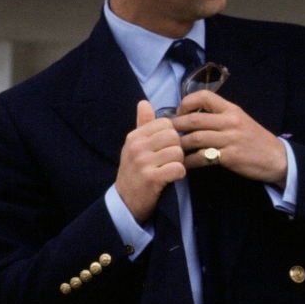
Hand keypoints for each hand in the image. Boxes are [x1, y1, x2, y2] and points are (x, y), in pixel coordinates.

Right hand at [115, 100, 186, 222]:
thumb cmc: (134, 171)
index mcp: (134, 136)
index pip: (166, 123)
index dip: (172, 135)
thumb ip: (142, 124)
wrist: (125, 201)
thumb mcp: (134, 146)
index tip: (166, 146)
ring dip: (179, 162)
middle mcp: (137, 147)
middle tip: (170, 160)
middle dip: (177, 148)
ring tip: (169, 169)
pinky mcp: (151, 178)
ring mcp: (143, 162)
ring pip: (178, 152)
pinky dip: (179, 174)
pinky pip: (178, 168)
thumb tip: (144, 102)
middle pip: (174, 136)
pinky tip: (171, 178)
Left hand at [173, 90, 288, 188]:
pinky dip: (190, 161)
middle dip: (176, 126)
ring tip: (173, 149)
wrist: (276, 158)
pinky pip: (203, 157)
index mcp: (232, 110)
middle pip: (194, 119)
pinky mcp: (230, 157)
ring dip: (180, 144)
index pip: (204, 96)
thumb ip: (221, 116)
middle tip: (166, 133)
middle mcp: (230, 121)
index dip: (187, 103)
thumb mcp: (241, 121)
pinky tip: (185, 163)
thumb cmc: (255, 139)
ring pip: (195, 138)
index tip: (180, 113)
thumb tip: (194, 115)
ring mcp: (230, 139)